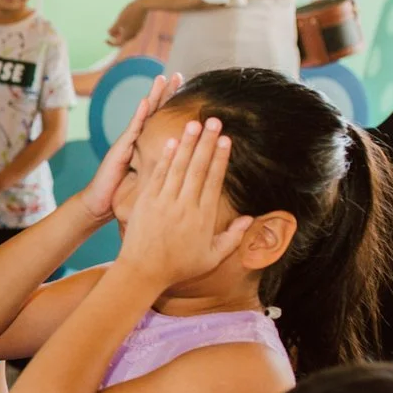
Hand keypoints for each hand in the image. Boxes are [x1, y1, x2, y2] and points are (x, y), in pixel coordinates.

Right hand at [78, 74, 181, 222]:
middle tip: (178, 75)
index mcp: (146, 146)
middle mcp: (137, 140)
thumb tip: (186, 166)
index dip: (174, 104)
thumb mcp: (151, 180)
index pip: (162, 120)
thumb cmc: (124, 196)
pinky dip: (139, 115)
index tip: (188, 89)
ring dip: (153, 96)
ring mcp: (127, 143)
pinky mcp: (119, 150)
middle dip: (166, 93)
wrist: (99, 205)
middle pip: (155, 112)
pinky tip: (145, 102)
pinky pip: (132, 130)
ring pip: (143, 116)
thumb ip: (162, 168)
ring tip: (161, 79)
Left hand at [107, 0, 147, 45]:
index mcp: (127, 35)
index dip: (111, 43)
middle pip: (123, 41)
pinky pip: (131, 32)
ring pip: (127, 36)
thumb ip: (114, 29)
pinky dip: (125, 30)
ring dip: (120, 34)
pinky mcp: (139, 26)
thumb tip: (109, 34)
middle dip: (116, 38)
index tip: (106, 40)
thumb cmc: (129, 12)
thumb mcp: (119, 20)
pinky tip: (122, 24)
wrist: (143, 5)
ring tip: (116, 27)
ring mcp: (137, 31)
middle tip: (111, 32)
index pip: (117, 44)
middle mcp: (133, 35)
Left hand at [114, 117, 251, 286]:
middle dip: (207, 142)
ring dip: (187, 143)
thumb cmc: (178, 267)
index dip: (220, 158)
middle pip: (198, 167)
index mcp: (203, 217)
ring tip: (194, 123)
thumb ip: (232, 238)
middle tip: (214, 121)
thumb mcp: (211, 257)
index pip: (214, 180)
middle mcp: (185, 205)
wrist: (143, 271)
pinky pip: (158, 175)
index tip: (226, 140)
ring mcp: (164, 202)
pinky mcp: (146, 201)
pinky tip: (173, 142)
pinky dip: (166, 158)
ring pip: (178, 166)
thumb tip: (249, 219)